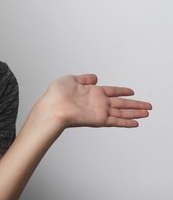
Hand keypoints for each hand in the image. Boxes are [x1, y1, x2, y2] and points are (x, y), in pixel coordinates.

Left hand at [35, 74, 151, 129]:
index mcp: (92, 91)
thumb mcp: (70, 79)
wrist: (52, 107)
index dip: (122, 91)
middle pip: (121, 103)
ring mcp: (99, 111)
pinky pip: (116, 121)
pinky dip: (126, 122)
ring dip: (135, 113)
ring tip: (147, 113)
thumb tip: (94, 77)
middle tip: (148, 106)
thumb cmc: (56, 94)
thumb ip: (84, 78)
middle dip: (135, 104)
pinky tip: (136, 122)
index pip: (111, 91)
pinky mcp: (98, 120)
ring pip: (122, 113)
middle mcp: (97, 102)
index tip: (131, 91)